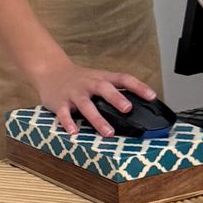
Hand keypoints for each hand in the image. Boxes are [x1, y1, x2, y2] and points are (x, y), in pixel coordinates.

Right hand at [31, 59, 156, 137]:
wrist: (50, 70)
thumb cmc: (79, 79)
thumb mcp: (97, 79)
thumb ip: (114, 90)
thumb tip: (138, 106)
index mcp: (101, 78)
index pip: (123, 78)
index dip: (138, 86)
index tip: (152, 96)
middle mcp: (89, 84)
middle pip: (104, 89)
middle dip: (116, 98)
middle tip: (128, 109)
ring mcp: (74, 93)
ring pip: (86, 105)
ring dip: (97, 119)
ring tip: (108, 132)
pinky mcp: (60, 102)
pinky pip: (64, 114)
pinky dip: (68, 122)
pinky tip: (74, 132)